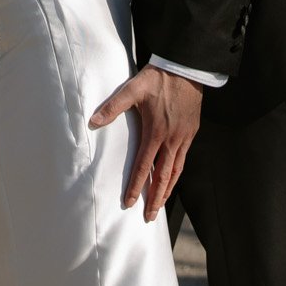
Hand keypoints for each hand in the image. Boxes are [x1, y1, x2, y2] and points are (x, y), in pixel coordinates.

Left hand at [89, 65, 202, 220]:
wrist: (187, 68)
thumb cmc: (159, 77)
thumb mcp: (133, 89)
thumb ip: (113, 106)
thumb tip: (94, 121)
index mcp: (155, 132)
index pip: (143, 167)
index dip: (136, 187)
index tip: (129, 203)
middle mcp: (171, 139)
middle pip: (162, 177)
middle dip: (155, 199)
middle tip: (149, 217)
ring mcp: (183, 137)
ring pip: (176, 171)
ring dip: (167, 190)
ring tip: (160, 205)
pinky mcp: (191, 132)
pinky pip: (184, 160)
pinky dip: (177, 174)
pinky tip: (173, 178)